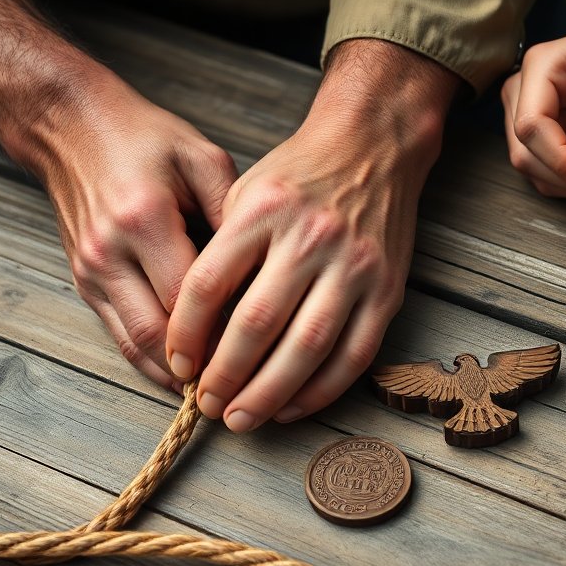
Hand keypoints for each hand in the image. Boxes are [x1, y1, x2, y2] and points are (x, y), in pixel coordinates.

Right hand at [22, 74, 236, 388]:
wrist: (71, 126)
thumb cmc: (145, 138)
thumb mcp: (202, 159)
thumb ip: (234, 212)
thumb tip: (266, 270)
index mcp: (145, 218)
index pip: (190, 297)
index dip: (226, 332)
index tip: (264, 352)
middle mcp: (110, 251)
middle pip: (158, 332)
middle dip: (202, 366)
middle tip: (244, 387)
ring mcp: (90, 270)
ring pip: (134, 344)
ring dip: (175, 375)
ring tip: (217, 393)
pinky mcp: (82, 280)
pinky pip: (118, 334)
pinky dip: (152, 361)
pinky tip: (186, 375)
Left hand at [166, 39, 459, 432]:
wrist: (374, 147)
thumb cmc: (300, 175)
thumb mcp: (246, 191)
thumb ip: (221, 250)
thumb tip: (195, 330)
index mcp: (264, 211)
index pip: (209, 284)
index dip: (186, 333)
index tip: (177, 363)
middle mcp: (310, 238)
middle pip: (256, 323)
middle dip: (224, 374)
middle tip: (206, 404)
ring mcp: (354, 266)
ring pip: (306, 347)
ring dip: (268, 393)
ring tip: (241, 418)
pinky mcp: (387, 290)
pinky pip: (354, 355)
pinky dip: (321, 390)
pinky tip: (292, 407)